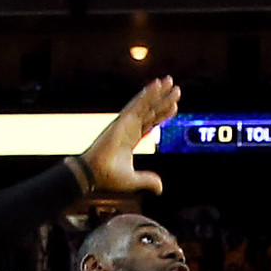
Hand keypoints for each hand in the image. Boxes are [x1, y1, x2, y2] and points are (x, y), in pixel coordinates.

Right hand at [79, 77, 180, 198]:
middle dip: (164, 100)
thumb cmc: (109, 177)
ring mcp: (126, 122)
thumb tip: (160, 189)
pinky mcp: (123, 120)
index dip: (162, 114)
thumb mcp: (134, 180)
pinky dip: (148, 94)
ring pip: (146, 104)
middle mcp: (130, 127)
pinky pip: (138, 104)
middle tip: (176, 88)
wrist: (94, 174)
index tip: (174, 106)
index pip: (151, 123)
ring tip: (170, 81)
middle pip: (151, 110)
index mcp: (132, 138)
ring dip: (158, 92)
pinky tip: (157, 85)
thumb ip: (148, 180)